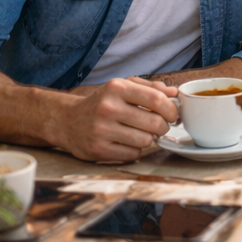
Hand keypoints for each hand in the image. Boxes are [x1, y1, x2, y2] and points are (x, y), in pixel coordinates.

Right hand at [58, 76, 179, 161]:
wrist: (67, 121)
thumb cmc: (101, 103)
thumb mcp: (122, 87)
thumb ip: (150, 87)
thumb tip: (175, 92)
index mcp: (116, 88)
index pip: (156, 99)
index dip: (171, 109)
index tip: (173, 115)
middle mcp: (108, 108)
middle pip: (155, 122)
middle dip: (163, 126)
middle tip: (159, 126)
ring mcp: (102, 130)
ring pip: (146, 140)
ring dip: (148, 139)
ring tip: (141, 133)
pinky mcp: (98, 150)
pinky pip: (133, 154)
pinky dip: (135, 150)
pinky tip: (127, 143)